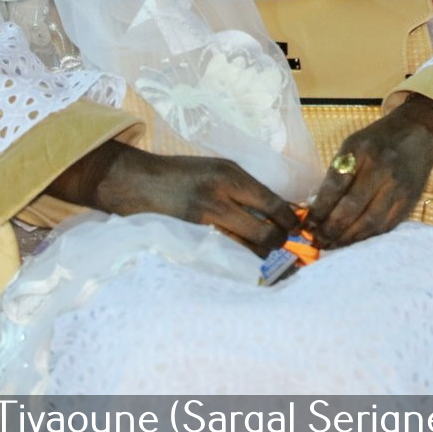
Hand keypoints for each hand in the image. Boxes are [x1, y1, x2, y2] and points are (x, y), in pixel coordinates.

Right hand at [79, 144, 301, 257]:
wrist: (136, 181)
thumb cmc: (182, 174)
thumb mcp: (219, 169)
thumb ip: (247, 189)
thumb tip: (283, 209)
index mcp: (230, 176)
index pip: (273, 204)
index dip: (291, 221)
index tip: (297, 228)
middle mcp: (219, 198)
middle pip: (265, 233)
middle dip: (279, 244)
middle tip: (283, 246)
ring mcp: (202, 223)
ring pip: (246, 251)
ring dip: (260, 257)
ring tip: (265, 256)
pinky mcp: (188, 240)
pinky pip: (223, 257)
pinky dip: (237, 261)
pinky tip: (241, 262)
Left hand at [303, 98, 432, 248]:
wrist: (420, 132)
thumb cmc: (379, 140)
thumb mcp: (353, 146)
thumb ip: (337, 174)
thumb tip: (316, 209)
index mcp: (361, 150)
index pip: (335, 186)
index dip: (319, 210)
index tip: (306, 225)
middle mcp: (381, 168)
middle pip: (351, 208)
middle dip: (330, 229)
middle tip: (317, 241)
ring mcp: (398, 186)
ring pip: (369, 222)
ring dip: (347, 239)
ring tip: (331, 245)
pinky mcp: (410, 200)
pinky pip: (385, 226)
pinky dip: (366, 237)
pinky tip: (353, 240)